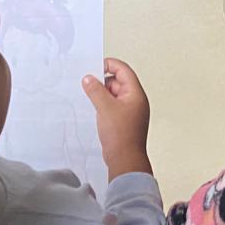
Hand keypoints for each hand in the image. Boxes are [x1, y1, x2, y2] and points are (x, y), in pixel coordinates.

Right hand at [82, 58, 151, 179]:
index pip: (124, 70)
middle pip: (118, 82)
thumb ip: (95, 90)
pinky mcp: (123, 121)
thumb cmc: (121, 135)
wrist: (125, 159)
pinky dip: (103, 104)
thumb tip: (89, 78)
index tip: (95, 66)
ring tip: (90, 98)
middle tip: (89, 84)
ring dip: (102, 94)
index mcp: (136, 94)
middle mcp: (135, 101)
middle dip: (103, 81)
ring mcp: (130, 111)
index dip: (109, 65)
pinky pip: (112, 106)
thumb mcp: (105, 107)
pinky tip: (94, 109)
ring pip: (114, 94)